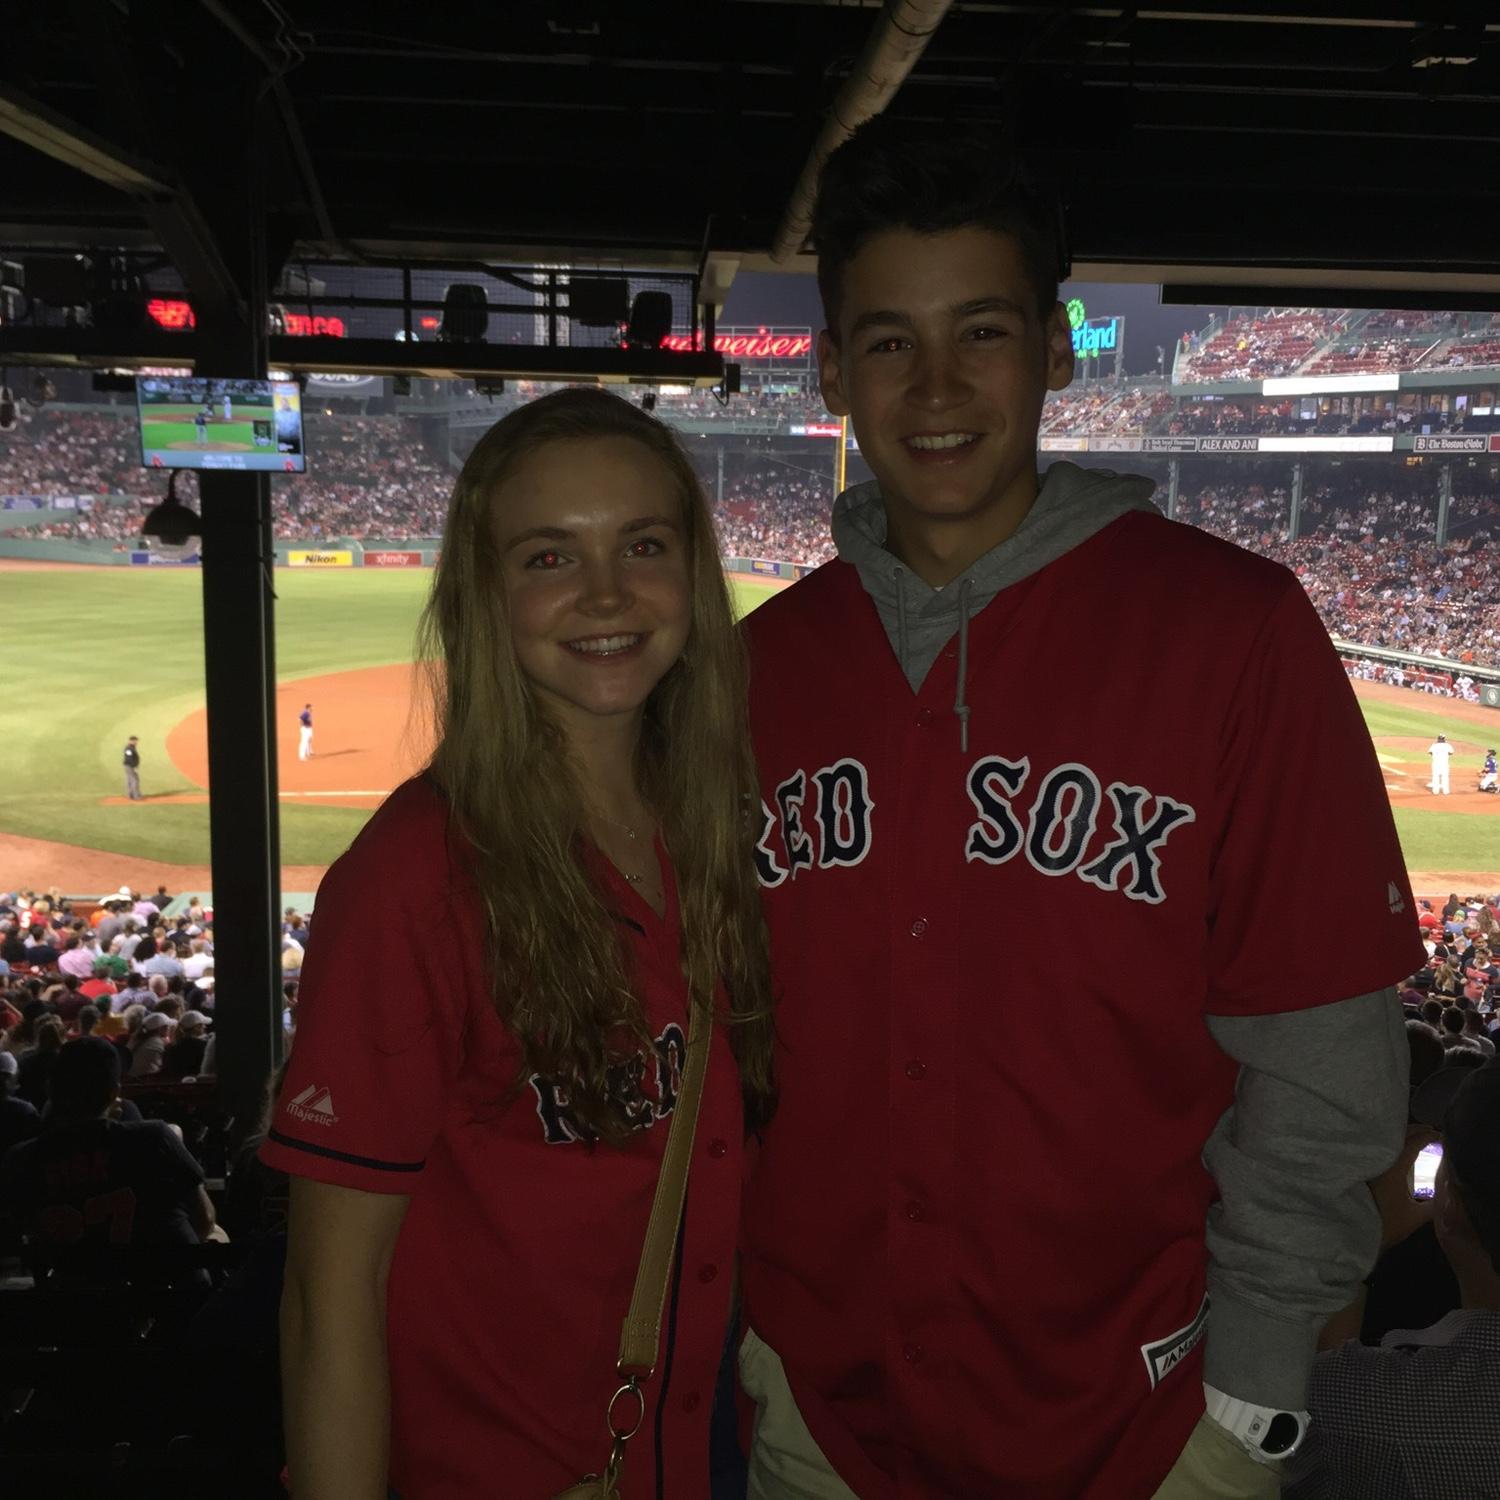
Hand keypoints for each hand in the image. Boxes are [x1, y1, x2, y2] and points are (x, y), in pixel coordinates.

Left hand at [1369, 1122, 1437, 1251]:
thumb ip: (1434, 1206)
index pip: (1412, 1143)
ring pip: (1385, 1141)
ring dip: (1401, 1137)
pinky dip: (1390, 1144)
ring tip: (1416, 1138)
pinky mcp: (1360, 1168)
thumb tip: (1450, 1194)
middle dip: (1415, 1131)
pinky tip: (1396, 1151)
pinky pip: (1377, 1148)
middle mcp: (1378, 1159)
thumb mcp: (1415, 1217)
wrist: (1350, 1229)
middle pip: (1397, 1136)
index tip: (1440, 1134)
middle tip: (1430, 1131)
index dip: (1427, 1136)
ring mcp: (1367, 1162)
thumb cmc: (1384, 1224)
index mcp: (1393, 1167)